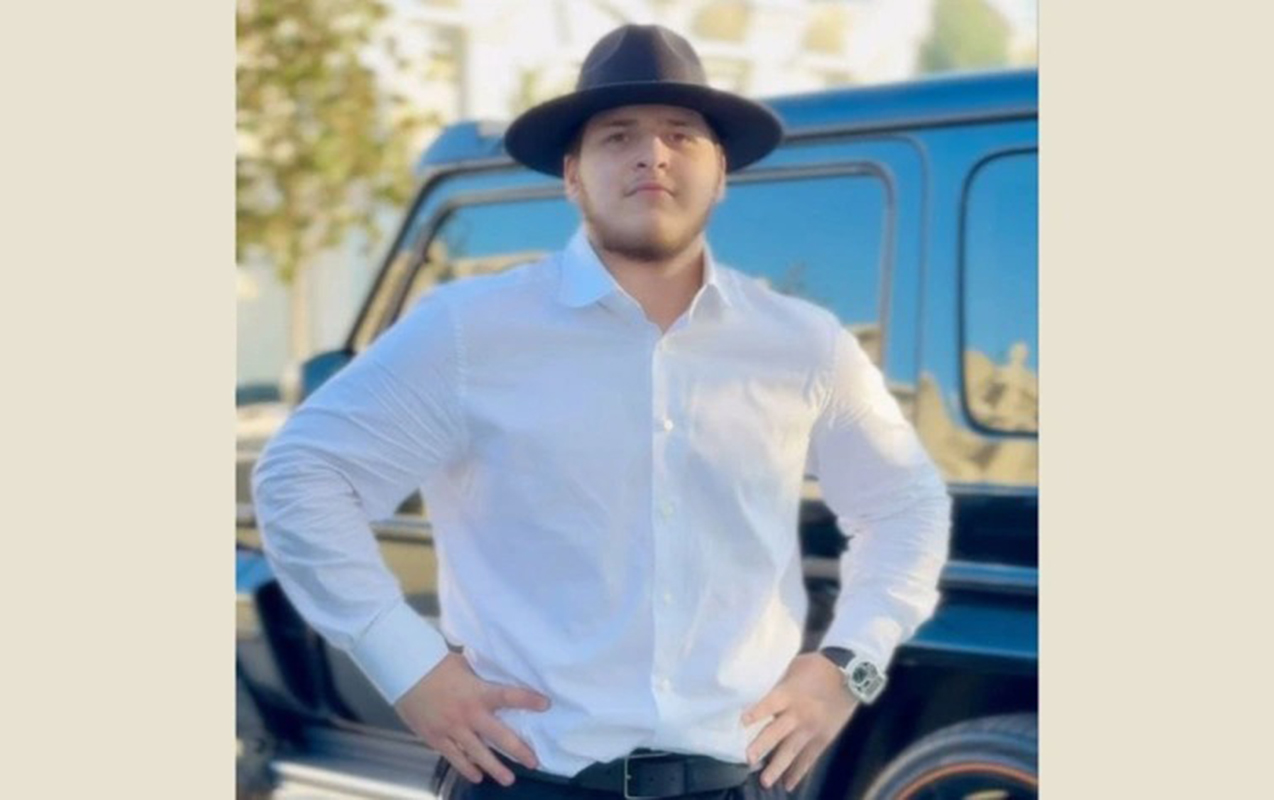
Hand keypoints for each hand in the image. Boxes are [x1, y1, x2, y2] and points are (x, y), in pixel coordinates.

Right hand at [393, 652, 551, 786]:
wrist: (405, 672)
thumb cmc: (436, 664)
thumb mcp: (464, 665)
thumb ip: (480, 677)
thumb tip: (495, 676)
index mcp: (478, 692)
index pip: (509, 696)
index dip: (528, 700)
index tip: (546, 705)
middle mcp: (469, 714)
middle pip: (499, 736)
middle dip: (519, 750)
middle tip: (534, 762)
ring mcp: (452, 729)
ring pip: (478, 754)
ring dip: (494, 768)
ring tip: (509, 780)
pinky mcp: (436, 739)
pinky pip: (455, 758)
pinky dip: (467, 768)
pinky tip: (477, 776)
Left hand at [740, 652, 857, 791]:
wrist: (849, 673)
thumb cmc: (816, 666)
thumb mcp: (793, 668)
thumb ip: (778, 685)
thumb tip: (757, 695)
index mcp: (789, 693)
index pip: (769, 704)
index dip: (756, 712)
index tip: (742, 722)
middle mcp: (799, 713)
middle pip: (778, 732)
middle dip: (762, 746)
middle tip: (748, 760)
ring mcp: (812, 728)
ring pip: (792, 750)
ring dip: (778, 767)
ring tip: (765, 782)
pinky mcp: (824, 737)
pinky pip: (810, 758)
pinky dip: (799, 771)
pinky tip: (788, 784)